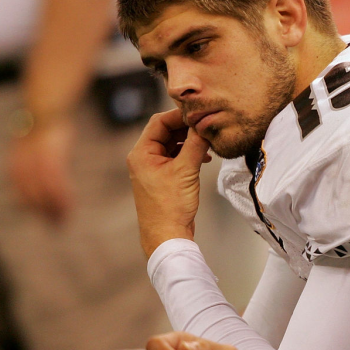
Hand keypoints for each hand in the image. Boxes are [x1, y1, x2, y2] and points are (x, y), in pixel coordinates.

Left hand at [9, 117, 74, 222]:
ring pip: (42, 192)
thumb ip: (31, 165)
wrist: (46, 109)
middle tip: (56, 226)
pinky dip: (60, 197)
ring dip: (53, 209)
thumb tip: (36, 180)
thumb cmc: (41, 130)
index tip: (44, 219)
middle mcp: (22, 164)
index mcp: (15, 164)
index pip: (20, 192)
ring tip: (64, 220)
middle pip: (30, 196)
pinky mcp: (51, 156)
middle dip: (42, 213)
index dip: (32, 208)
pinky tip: (67, 206)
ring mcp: (35, 161)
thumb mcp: (31, 147)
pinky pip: (55, 182)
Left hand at [127, 109, 211, 257]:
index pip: (159, 122)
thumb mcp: (185, 171)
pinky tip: (204, 158)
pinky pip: (176, 157)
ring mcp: (153, 168)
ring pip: (173, 144)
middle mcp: (144, 158)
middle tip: (206, 126)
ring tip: (207, 143)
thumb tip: (204, 125)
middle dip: (187, 128)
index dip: (179, 116)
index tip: (199, 114)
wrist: (167, 236)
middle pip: (166, 132)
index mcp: (142, 153)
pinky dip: (189, 154)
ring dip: (190, 141)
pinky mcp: (163, 178)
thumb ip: (195, 145)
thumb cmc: (170, 207)